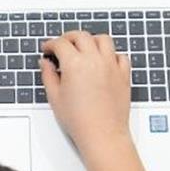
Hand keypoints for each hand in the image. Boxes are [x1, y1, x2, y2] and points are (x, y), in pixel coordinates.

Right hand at [41, 31, 132, 156]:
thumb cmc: (80, 120)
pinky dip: (111, 54)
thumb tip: (46, 64)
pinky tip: (104, 61)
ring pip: (103, 39)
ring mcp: (111, 65)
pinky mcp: (124, 74)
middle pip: (81, 36)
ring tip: (85, 47)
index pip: (60, 43)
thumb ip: (48, 75)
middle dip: (68, 37)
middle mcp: (94, 60)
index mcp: (75, 63)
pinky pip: (120, 56)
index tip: (48, 49)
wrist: (102, 134)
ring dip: (91, 40)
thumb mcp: (55, 97)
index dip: (50, 44)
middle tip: (62, 45)